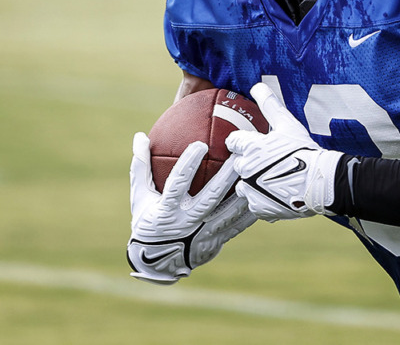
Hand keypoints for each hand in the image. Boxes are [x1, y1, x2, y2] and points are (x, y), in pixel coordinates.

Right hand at [127, 132, 254, 284]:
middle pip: (210, 197)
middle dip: (226, 176)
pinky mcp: (215, 242)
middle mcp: (187, 222)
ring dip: (242, 194)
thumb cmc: (148, 222)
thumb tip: (139, 135)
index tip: (200, 144)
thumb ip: (141, 167)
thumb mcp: (140, 197)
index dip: (189, 164)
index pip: (178, 183)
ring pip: (227, 213)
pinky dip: (248, 214)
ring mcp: (203, 234)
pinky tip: (261, 198)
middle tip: (239, 156)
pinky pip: (236, 227)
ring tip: (256, 175)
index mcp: (167, 209)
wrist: (156, 264)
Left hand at [225, 83, 343, 221]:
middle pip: (238, 164)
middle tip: (267, 162)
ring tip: (270, 180)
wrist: (321, 182)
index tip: (250, 143)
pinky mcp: (259, 208)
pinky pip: (254, 203)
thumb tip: (256, 86)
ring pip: (242, 186)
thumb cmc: (304, 150)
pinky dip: (262, 199)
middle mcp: (245, 169)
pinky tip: (275, 194)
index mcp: (249, 148)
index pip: (233, 142)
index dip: (242, 142)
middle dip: (248, 163)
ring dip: (252, 183)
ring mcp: (251, 190)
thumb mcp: (287, 123)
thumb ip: (270, 104)